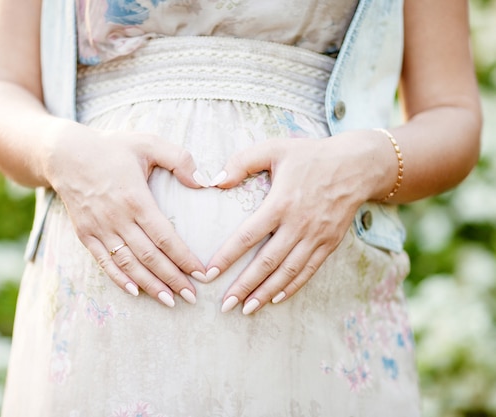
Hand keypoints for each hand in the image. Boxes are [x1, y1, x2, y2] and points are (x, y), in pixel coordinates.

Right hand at [44, 121, 206, 306]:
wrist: (66, 155)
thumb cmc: (112, 148)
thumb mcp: (148, 142)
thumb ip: (179, 159)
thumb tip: (203, 182)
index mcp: (135, 198)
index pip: (165, 236)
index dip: (184, 258)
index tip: (202, 273)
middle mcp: (117, 218)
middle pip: (149, 256)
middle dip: (173, 279)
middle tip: (192, 297)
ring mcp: (99, 228)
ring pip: (128, 264)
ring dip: (150, 285)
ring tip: (170, 301)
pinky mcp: (85, 234)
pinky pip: (104, 262)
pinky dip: (119, 279)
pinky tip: (134, 292)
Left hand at [206, 132, 384, 313]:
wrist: (357, 165)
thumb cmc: (311, 155)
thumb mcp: (275, 148)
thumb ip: (242, 161)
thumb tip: (216, 180)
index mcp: (281, 203)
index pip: (247, 236)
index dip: (226, 257)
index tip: (208, 273)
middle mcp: (298, 224)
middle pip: (266, 263)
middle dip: (244, 286)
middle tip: (225, 305)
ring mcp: (316, 237)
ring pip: (287, 272)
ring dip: (266, 293)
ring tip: (246, 309)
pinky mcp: (329, 243)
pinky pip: (308, 271)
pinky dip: (292, 287)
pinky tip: (276, 299)